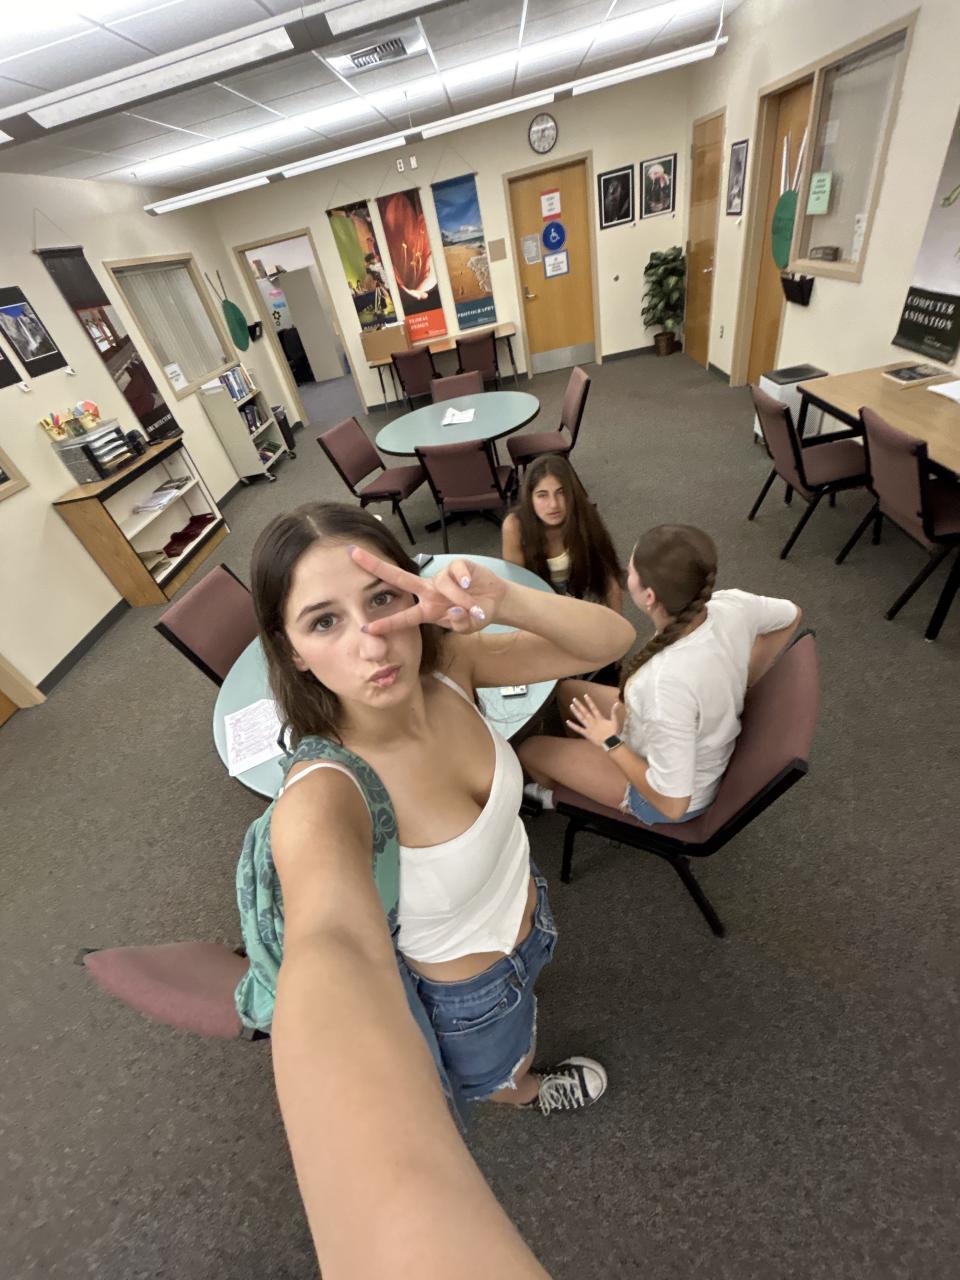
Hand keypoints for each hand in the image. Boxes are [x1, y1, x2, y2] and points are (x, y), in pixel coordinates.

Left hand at [350, 546, 507, 634]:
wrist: (496, 601)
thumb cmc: (476, 615)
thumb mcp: (467, 627)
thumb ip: (460, 622)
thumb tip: (454, 609)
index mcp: (427, 610)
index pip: (403, 617)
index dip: (386, 623)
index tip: (365, 628)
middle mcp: (429, 592)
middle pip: (398, 578)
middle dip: (375, 566)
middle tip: (352, 553)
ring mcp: (441, 577)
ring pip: (442, 584)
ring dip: (460, 599)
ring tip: (474, 607)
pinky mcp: (457, 565)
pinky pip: (457, 573)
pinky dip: (465, 582)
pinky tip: (471, 586)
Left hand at [565, 693, 624, 747]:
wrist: (610, 742)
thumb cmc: (613, 732)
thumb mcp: (615, 721)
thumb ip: (614, 712)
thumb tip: (617, 703)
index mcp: (599, 718)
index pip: (593, 707)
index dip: (589, 701)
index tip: (585, 695)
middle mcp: (592, 721)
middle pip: (585, 711)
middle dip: (579, 705)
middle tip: (574, 699)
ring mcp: (588, 727)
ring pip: (581, 718)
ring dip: (576, 712)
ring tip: (571, 706)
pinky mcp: (586, 733)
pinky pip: (578, 729)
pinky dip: (572, 725)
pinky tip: (567, 722)